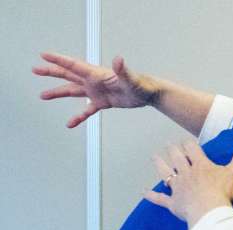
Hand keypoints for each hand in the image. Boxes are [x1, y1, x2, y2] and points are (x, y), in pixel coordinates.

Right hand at [33, 52, 159, 127]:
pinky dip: (78, 116)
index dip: (59, 60)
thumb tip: (118, 60)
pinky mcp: (103, 102)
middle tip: (35, 69)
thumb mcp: (131, 79)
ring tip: (43, 95)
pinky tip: (70, 124)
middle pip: (69, 75)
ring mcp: (97, 92)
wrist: (150, 94)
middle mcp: (94, 81)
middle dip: (52, 72)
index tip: (44, 55)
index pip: (74, 65)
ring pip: (73, 91)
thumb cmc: (142, 84)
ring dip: (59, 92)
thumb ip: (123, 71)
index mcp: (97, 74)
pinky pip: (87, 110)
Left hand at [145, 137, 232, 226]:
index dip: (189, 143)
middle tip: (170, 145)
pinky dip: (152, 196)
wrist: (210, 212)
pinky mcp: (173, 203)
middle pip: (177, 157)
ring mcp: (178, 188)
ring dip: (159, 164)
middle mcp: (186, 173)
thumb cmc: (223, 193)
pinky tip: (144, 192)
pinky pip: (160, 199)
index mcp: (201, 165)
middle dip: (173, 150)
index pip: (192, 148)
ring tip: (155, 157)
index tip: (187, 141)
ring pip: (165, 173)